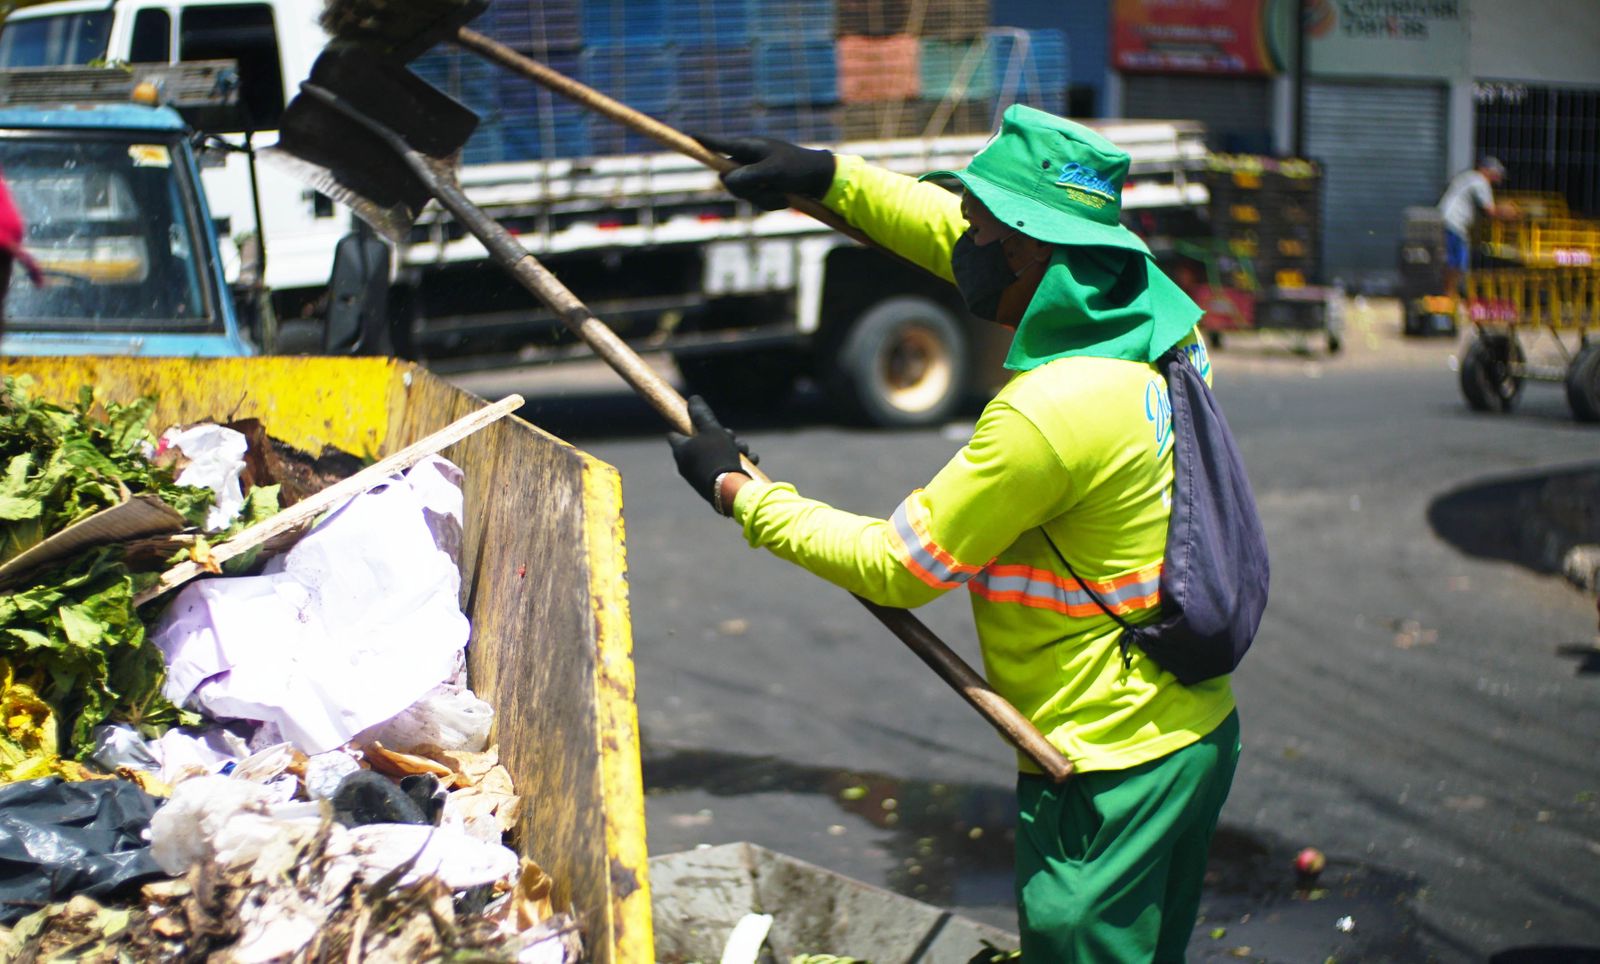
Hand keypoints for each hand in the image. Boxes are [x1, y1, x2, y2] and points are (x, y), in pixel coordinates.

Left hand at [667, 395, 758, 511]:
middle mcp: (687, 465)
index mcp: (681, 451)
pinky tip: (750, 460)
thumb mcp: (712, 430)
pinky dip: (736, 463)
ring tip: (744, 449)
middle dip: (719, 437)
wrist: (729, 490)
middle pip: (701, 444)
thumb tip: (692, 399)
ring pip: (715, 455)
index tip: (699, 421)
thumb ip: (702, 415)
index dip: (686, 425)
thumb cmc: (719, 456)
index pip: (674, 434)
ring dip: (732, 449)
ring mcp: (699, 476)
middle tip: (730, 435)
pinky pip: (722, 468)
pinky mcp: (712, 486)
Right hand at [695, 133, 835, 210]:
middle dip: (747, 190)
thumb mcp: (774, 172)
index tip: (689, 134)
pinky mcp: (761, 186)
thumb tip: (725, 179)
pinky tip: (784, 197)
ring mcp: (754, 174)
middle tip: (768, 189)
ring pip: (743, 194)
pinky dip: (770, 202)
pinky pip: (756, 201)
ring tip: (782, 194)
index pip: (719, 143)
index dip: (703, 141)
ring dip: (763, 199)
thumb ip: (749, 175)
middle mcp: (747, 159)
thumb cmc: (798, 168)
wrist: (819, 178)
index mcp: (748, 147)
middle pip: (728, 180)